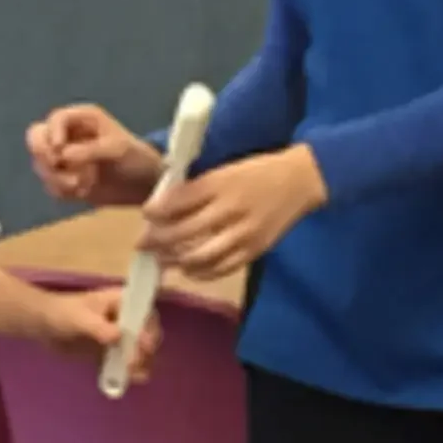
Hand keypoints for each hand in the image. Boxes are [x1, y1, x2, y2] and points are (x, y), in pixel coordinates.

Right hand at [27, 103, 162, 205]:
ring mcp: (64, 157)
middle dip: (43, 153)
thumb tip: (62, 155)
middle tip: (57, 166)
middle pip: (36, 137)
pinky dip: (61, 190)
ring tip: (79, 185)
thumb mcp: (117, 150)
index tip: (59, 151)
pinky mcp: (65, 178)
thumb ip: (89, 150)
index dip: (52, 133)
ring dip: (55, 177)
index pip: (55, 119)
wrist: (144, 185)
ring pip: (40, 163)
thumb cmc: (135, 158)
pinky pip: (50, 184)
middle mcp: (68, 135)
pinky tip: (81, 192)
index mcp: (81, 119)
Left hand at [39, 286, 159, 383]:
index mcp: (120, 301)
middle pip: (147, 333)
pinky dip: (128, 372)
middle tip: (134, 363)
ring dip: (141, 363)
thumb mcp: (79, 318)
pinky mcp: (110, 352)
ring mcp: (118, 336)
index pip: (144, 312)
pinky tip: (127, 380)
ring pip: (139, 350)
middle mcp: (124, 318)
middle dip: (146, 349)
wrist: (44, 325)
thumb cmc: (62, 313)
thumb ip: (98, 327)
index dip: (149, 328)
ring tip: (133, 375)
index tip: (145, 345)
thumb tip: (118, 337)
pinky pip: (124, 363)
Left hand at [141, 145, 327, 280]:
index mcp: (221, 183)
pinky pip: (223, 268)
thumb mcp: (225, 170)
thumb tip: (166, 202)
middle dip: (159, 239)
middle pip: (187, 230)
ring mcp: (244, 233)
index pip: (182, 199)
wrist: (300, 181)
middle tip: (142, 243)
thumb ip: (198, 187)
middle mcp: (230, 209)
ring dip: (176, 259)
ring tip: (160, 260)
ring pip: (202, 255)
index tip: (145, 214)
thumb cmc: (257, 171)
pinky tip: (187, 270)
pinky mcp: (255, 250)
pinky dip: (201, 272)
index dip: (159, 209)